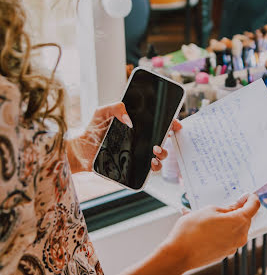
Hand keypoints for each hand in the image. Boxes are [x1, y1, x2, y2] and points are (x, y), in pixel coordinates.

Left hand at [67, 102, 181, 173]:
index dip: (170, 123)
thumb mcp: (102, 112)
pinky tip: (151, 163)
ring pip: (160, 155)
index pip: (159, 123)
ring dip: (163, 153)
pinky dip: (155, 167)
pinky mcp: (133, 167)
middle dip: (169, 138)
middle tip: (164, 137)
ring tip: (156, 151)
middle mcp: (141, 140)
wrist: (80, 150)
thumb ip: (115, 108)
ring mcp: (138, 153)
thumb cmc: (92, 130)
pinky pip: (149, 170)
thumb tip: (129, 119)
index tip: (175, 124)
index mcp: (137, 126)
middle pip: (164, 139)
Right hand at [123, 194, 260, 274]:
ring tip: (209, 217)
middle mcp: (240, 236)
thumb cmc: (192, 230)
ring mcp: (233, 246)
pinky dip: (222, 231)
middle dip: (237, 210)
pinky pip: (228, 237)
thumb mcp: (210, 210)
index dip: (251, 198)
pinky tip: (207, 228)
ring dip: (227, 221)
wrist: (178, 254)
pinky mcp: (225, 253)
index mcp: (239, 222)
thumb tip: (236, 206)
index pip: (254, 206)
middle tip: (223, 203)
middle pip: (245, 218)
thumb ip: (227, 208)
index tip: (246, 195)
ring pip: (236, 228)